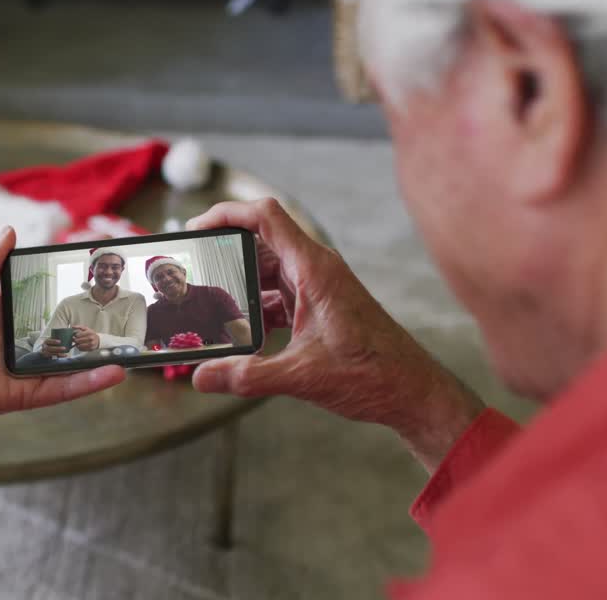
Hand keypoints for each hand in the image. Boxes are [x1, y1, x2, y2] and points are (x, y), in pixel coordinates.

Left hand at [0, 227, 126, 474]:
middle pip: (61, 329)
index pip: (41, 297)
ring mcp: (19, 368)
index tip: (95, 268)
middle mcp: (14, 341)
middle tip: (128, 302)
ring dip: (101, 353)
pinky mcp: (20, 394)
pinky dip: (86, 382)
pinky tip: (115, 372)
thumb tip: (11, 231)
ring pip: (69, 360)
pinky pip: (58, 388)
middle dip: (94, 318)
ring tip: (136, 341)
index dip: (66, 285)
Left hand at [72, 326, 99, 351]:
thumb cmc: (90, 334)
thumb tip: (72, 326)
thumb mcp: (86, 328)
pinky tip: (80, 345)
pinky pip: (82, 349)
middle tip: (74, 339)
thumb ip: (79, 327)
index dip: (75, 335)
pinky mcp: (90, 349)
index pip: (78, 335)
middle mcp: (91, 338)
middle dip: (75, 340)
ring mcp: (91, 344)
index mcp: (89, 332)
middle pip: (78, 340)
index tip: (75, 335)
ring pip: (80, 345)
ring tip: (77, 342)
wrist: (98, 340)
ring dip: (77, 344)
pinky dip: (79, 348)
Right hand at [185, 199, 484, 473]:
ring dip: (238, 282)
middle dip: (224, 253)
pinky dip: (254, 305)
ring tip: (207, 300)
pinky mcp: (320, 307)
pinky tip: (238, 329)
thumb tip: (201, 377)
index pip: (266, 216)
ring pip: (267, 269)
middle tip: (193, 268)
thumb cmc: (373, 374)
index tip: (196, 228)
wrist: (412, 392)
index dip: (227, 213)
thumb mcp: (302, 375)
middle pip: (260, 242)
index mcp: (314, 270)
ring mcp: (319, 287)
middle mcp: (316, 270)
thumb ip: (248, 376)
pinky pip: (278, 293)